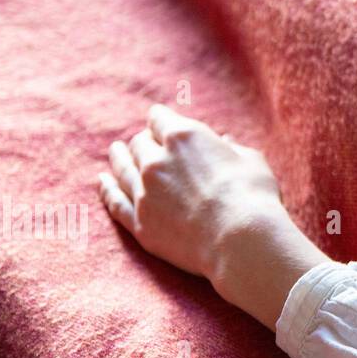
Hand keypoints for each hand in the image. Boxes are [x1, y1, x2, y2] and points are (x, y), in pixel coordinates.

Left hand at [99, 104, 286, 280]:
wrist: (240, 239)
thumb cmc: (253, 195)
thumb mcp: (251, 159)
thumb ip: (231, 148)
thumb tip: (223, 142)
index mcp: (184, 136)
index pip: (159, 118)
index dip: (160, 119)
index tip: (160, 121)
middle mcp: (157, 160)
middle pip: (138, 143)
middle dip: (142, 141)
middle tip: (145, 143)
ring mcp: (144, 192)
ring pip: (121, 169)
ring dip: (118, 159)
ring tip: (115, 152)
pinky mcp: (140, 223)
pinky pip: (115, 202)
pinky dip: (107, 189)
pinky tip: (103, 182)